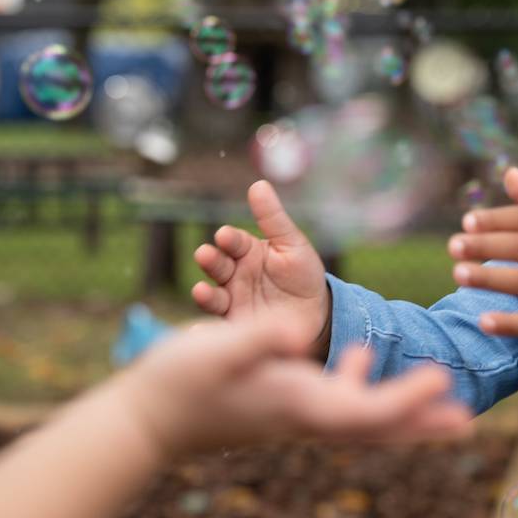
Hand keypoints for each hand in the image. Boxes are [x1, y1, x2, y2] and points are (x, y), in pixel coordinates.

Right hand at [118, 318, 473, 458]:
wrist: (147, 419)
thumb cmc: (179, 382)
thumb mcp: (219, 350)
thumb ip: (260, 338)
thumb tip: (300, 333)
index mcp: (296, 403)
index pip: (365, 411)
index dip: (407, 399)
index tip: (444, 382)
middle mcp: (302, 414)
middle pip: (375, 425)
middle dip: (422, 421)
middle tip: (467, 420)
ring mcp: (291, 413)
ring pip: (358, 415)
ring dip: (400, 407)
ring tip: (438, 397)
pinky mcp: (279, 404)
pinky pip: (332, 401)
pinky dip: (354, 383)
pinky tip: (356, 355)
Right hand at [191, 181, 329, 354]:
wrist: (317, 315)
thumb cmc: (303, 274)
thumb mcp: (292, 244)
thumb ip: (273, 218)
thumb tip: (258, 184)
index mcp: (246, 252)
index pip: (233, 242)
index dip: (229, 238)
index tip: (225, 235)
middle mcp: (234, 275)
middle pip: (217, 266)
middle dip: (210, 260)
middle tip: (204, 255)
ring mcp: (233, 301)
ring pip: (213, 296)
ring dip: (204, 294)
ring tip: (201, 292)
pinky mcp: (237, 326)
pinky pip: (220, 328)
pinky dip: (207, 332)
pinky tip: (201, 333)